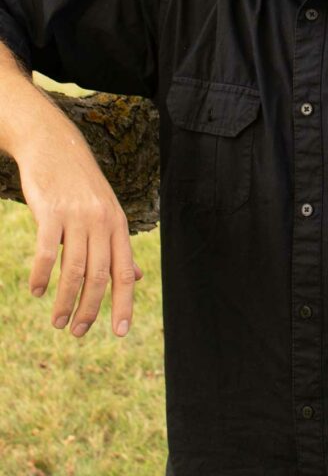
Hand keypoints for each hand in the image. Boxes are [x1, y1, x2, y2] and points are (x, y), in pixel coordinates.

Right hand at [20, 132, 142, 339]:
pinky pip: (48, 252)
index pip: (125, 272)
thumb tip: (137, 278)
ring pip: (75, 270)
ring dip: (65, 301)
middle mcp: (102, 221)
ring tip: (57, 321)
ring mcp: (77, 215)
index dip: (123, 303)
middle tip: (76, 332)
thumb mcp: (107, 212)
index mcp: (118, 224)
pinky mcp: (52, 211)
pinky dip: (43, 277)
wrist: (54, 146)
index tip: (119, 333)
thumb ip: (119, 246)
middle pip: (101, 276)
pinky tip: (38, 291)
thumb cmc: (81, 184)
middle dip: (90, 310)